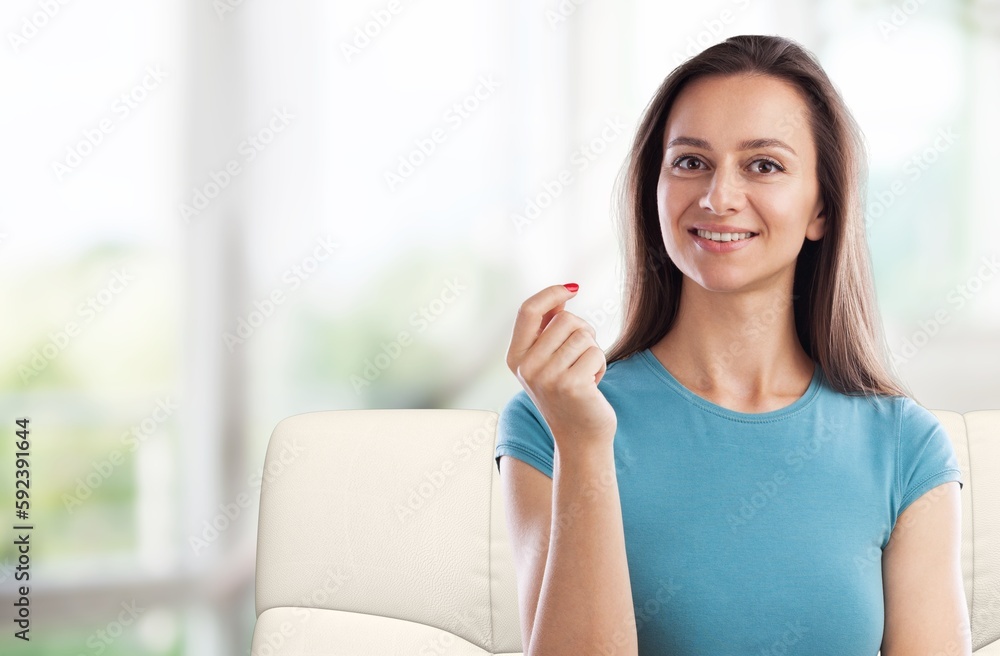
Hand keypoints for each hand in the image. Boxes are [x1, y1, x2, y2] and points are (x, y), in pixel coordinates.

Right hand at [505, 283, 617, 449]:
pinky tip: (592, 384)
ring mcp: (547, 377)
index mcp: (516, 357)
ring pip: (583, 335)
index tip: (573, 290)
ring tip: (585, 372)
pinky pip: (596, 353)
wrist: (579, 438)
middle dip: (583, 330)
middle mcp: (527, 367)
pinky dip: (600, 365)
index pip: (528, 310)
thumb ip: (550, 328)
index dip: (551, 293)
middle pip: (564, 319)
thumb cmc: (568, 392)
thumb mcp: (549, 360)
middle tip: (582, 354)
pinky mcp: (571, 385)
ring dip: (593, 350)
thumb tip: (563, 293)